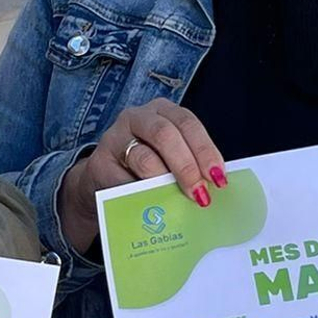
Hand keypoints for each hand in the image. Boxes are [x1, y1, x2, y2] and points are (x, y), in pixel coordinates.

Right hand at [59, 103, 226, 255]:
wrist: (103, 180)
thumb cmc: (145, 167)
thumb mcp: (168, 157)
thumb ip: (189, 164)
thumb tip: (213, 187)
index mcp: (162, 111)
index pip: (187, 123)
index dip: (204, 150)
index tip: (218, 178)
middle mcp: (138, 117)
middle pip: (165, 135)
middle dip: (186, 166)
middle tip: (199, 194)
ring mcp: (115, 137)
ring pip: (144, 157)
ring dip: (164, 182)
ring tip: (176, 201)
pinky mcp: (99, 162)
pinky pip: (123, 181)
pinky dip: (140, 195)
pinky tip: (151, 206)